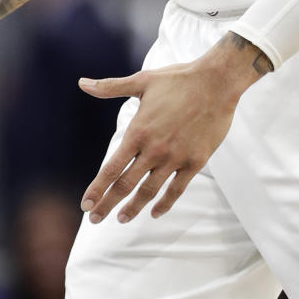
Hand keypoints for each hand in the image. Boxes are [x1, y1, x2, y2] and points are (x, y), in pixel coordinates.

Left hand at [79, 39, 265, 223]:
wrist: (216, 82)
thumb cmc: (178, 79)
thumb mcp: (141, 81)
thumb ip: (110, 87)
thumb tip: (82, 83)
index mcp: (138, 132)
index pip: (111, 168)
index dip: (97, 188)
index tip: (86, 204)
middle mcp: (154, 149)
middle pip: (125, 185)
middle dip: (108, 204)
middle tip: (94, 219)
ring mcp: (175, 158)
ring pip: (149, 191)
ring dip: (134, 208)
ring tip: (121, 219)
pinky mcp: (195, 162)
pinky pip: (177, 189)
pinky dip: (165, 204)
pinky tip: (155, 212)